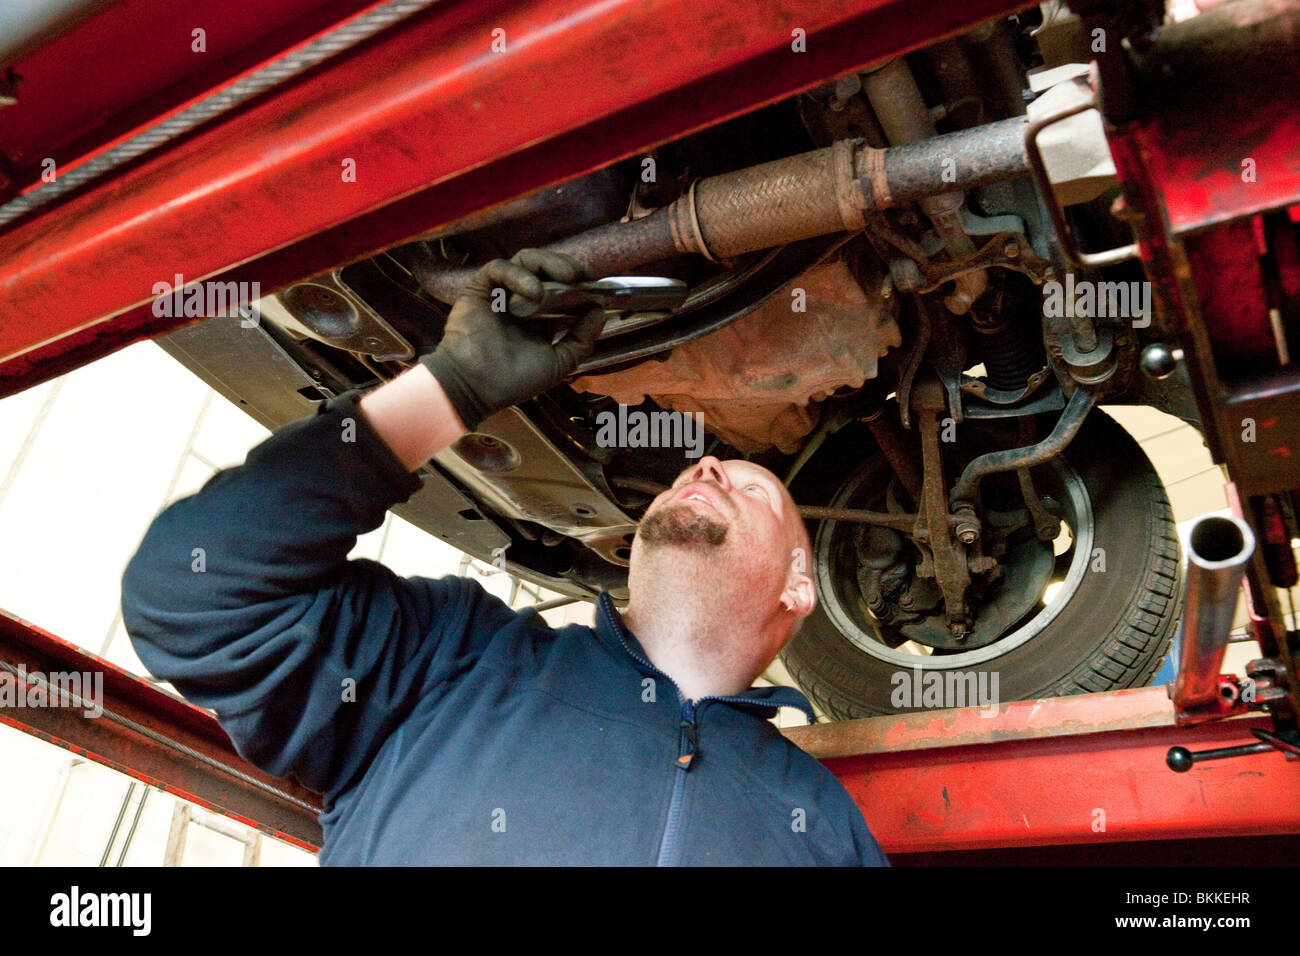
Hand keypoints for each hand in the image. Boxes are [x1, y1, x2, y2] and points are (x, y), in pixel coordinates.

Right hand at [419, 249, 605, 430]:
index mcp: (541, 317)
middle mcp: (522, 301)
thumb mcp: (559, 363)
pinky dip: (519, 274)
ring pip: (526, 261)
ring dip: (548, 264)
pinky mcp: (480, 287)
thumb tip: (599, 311)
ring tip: (567, 277)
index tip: (599, 286)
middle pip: (547, 269)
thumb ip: (581, 339)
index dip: (582, 283)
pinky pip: (500, 268)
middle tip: (583, 276)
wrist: (476, 388)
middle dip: (568, 268)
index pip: (564, 288)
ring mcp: (501, 292)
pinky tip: (535, 292)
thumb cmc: (514, 380)